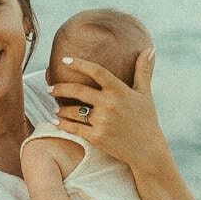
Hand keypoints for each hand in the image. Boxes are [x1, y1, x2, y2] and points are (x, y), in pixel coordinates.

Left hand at [47, 49, 165, 173]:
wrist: (148, 150)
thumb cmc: (147, 120)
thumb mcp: (145, 94)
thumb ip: (143, 70)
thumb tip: (150, 48)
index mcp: (120, 90)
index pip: (96, 71)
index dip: (79, 63)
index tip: (64, 59)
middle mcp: (109, 104)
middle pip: (78, 90)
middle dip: (60, 89)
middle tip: (50, 89)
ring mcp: (102, 121)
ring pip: (73, 111)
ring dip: (61, 109)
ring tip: (55, 109)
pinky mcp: (97, 137)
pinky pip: (74, 128)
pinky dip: (63, 125)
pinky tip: (56, 122)